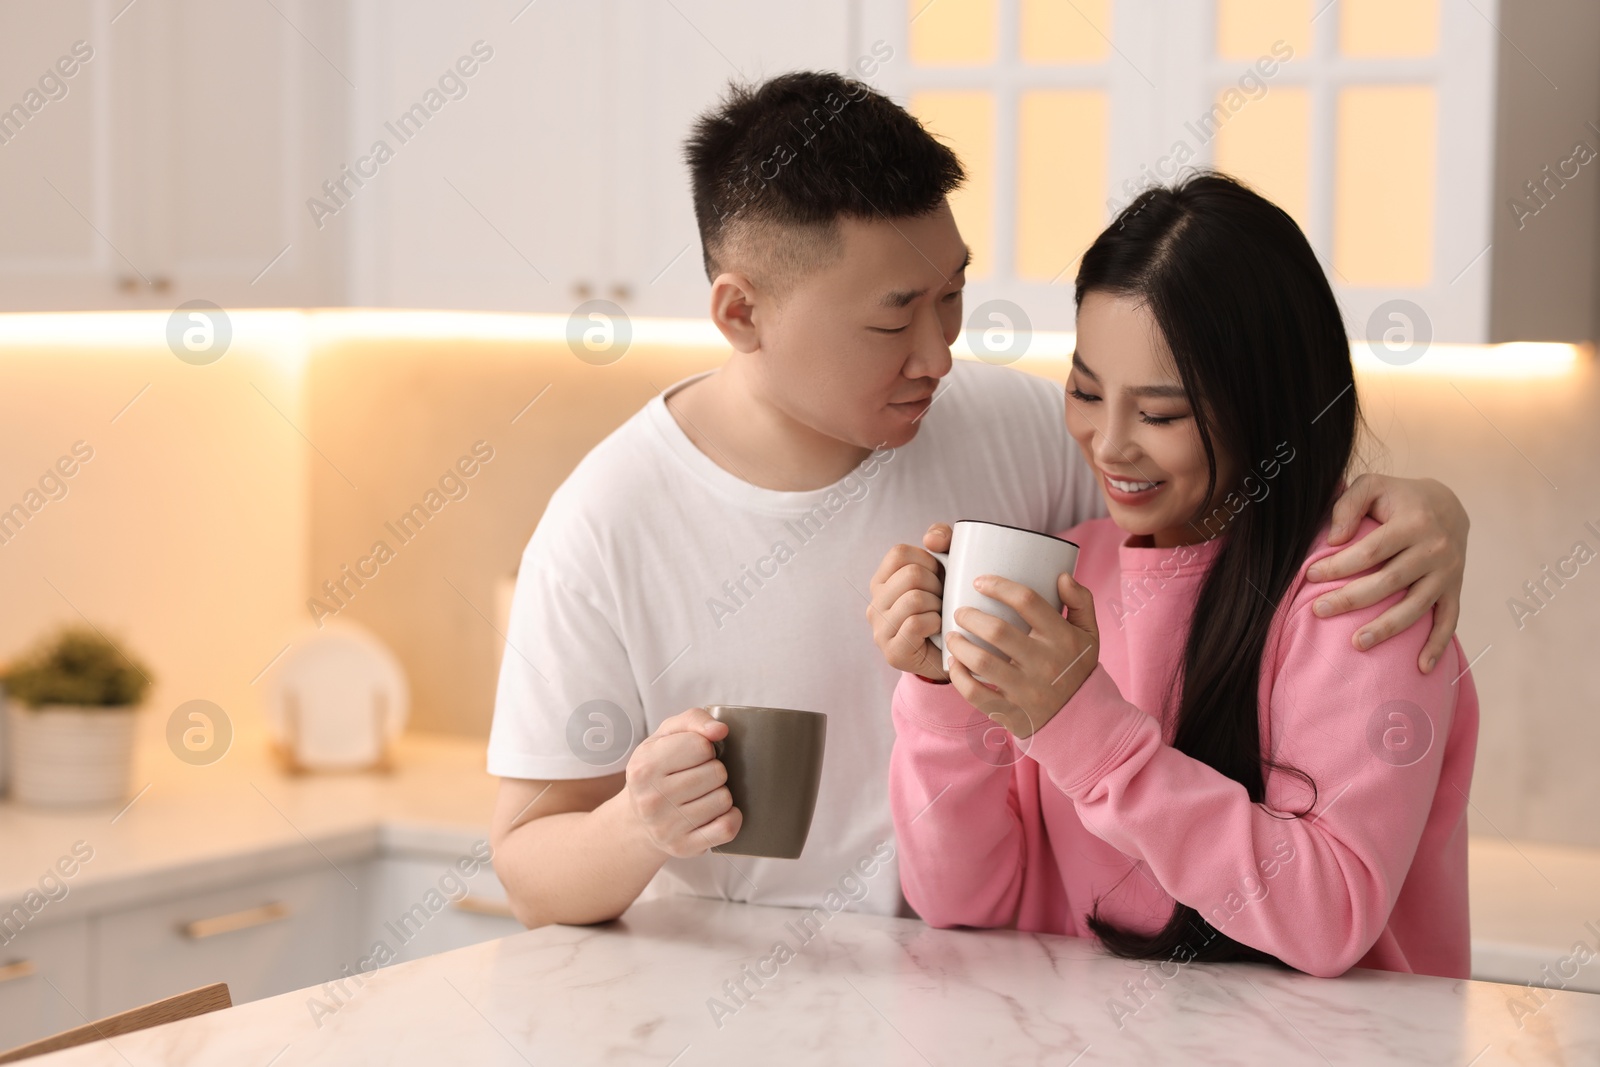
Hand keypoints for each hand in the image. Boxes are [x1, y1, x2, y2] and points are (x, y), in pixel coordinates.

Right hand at [623, 708, 739, 857]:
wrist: (638, 819)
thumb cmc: (659, 770)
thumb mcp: (666, 736)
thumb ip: (693, 720)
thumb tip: (720, 730)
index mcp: (644, 765)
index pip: (701, 745)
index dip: (705, 747)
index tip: (694, 755)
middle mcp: (651, 799)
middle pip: (716, 773)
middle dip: (714, 770)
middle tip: (699, 777)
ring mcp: (666, 827)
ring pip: (724, 800)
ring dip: (720, 794)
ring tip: (702, 795)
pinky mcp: (683, 848)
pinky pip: (726, 829)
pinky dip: (732, 818)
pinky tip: (718, 813)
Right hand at [867, 523, 952, 681]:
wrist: (954, 652)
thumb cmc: (947, 607)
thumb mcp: (948, 567)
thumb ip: (942, 539)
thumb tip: (931, 539)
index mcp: (882, 582)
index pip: (899, 553)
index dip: (927, 560)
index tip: (938, 577)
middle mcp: (874, 605)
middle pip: (910, 575)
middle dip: (937, 585)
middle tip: (942, 600)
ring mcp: (880, 630)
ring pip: (914, 599)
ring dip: (938, 606)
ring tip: (940, 615)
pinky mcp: (893, 652)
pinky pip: (917, 623)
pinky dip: (936, 623)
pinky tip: (938, 630)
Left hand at [944, 570, 1098, 738]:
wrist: (1082, 718)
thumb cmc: (1077, 668)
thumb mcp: (1088, 634)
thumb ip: (1080, 602)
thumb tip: (1062, 576)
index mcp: (1062, 638)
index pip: (1028, 601)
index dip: (999, 587)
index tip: (979, 581)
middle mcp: (1044, 662)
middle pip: (997, 631)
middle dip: (970, 617)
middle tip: (960, 613)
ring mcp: (1027, 690)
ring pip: (982, 662)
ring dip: (960, 645)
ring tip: (952, 636)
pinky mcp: (1012, 712)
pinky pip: (976, 694)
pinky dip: (959, 678)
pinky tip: (955, 664)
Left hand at [1308, 474, 1467, 672]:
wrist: (1449, 505)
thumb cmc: (1399, 498)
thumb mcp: (1373, 486)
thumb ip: (1349, 505)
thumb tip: (1333, 539)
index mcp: (1413, 523)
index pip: (1370, 551)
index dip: (1339, 565)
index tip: (1310, 575)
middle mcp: (1434, 549)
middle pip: (1389, 582)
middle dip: (1351, 599)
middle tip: (1318, 610)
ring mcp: (1447, 573)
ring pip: (1416, 606)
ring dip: (1387, 628)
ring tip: (1356, 643)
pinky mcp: (1455, 589)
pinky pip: (1449, 621)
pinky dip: (1437, 645)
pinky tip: (1420, 667)